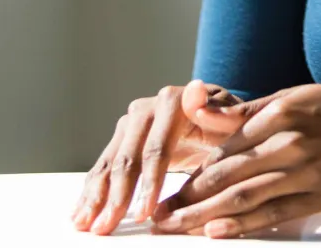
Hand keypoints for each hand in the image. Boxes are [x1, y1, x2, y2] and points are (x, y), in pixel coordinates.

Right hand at [72, 80, 242, 234]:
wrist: (218, 120)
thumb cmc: (231, 126)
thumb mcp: (238, 120)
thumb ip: (225, 111)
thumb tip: (196, 94)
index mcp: (174, 101)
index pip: (158, 148)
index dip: (150, 182)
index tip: (144, 213)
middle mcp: (147, 108)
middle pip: (128, 156)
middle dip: (118, 195)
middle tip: (108, 227)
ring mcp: (131, 123)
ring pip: (110, 162)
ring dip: (97, 196)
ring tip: (88, 226)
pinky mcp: (122, 138)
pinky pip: (103, 166)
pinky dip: (92, 190)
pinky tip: (82, 213)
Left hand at [151, 84, 320, 237]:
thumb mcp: (291, 96)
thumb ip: (245, 110)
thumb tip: (199, 106)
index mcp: (280, 113)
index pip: (224, 147)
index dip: (192, 169)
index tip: (165, 184)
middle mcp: (289, 143)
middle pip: (227, 176)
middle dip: (187, 198)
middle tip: (158, 216)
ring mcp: (304, 173)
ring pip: (244, 198)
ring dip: (203, 216)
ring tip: (175, 227)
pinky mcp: (317, 199)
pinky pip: (272, 215)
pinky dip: (242, 226)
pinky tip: (215, 233)